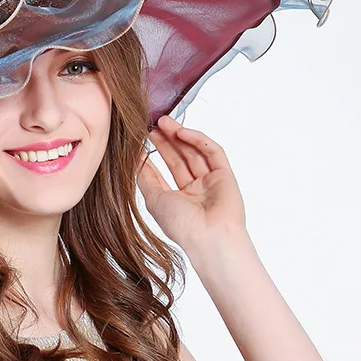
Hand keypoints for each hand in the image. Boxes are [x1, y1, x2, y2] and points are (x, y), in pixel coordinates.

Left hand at [136, 115, 246, 250]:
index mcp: (180, 197)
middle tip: (153, 124)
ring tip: (164, 122)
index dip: (156, 152)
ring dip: (180, 135)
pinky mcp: (225, 175)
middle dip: (167, 140)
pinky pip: (212, 152)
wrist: (209, 238)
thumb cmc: (182, 226)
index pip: (167, 169)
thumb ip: (145, 177)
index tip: (142, 137)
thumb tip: (134, 158)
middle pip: (180, 157)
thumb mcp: (155, 199)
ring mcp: (211, 181)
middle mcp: (196, 188)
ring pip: (195, 152)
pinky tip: (181, 132)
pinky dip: (198, 140)